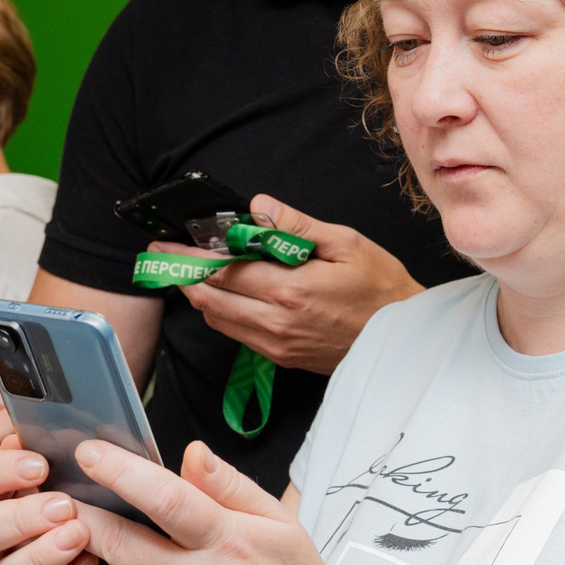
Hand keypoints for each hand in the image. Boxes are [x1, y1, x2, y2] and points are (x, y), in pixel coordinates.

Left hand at [0, 439, 376, 564]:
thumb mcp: (278, 521)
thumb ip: (228, 486)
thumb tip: (189, 452)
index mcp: (231, 543)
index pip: (165, 499)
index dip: (121, 473)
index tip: (89, 453)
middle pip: (120, 544)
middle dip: (80, 515)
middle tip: (55, 494)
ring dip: (88, 561)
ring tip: (75, 537)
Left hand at [169, 195, 418, 373]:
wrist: (403, 340)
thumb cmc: (381, 287)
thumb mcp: (346, 244)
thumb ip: (296, 226)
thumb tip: (257, 206)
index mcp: (290, 291)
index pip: (223, 270)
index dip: (188, 255)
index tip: (165, 242)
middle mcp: (276, 323)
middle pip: (210, 298)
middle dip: (180, 274)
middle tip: (162, 254)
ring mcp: (276, 344)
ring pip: (218, 319)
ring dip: (198, 294)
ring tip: (186, 270)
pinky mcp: (280, 357)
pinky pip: (236, 334)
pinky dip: (221, 312)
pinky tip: (222, 293)